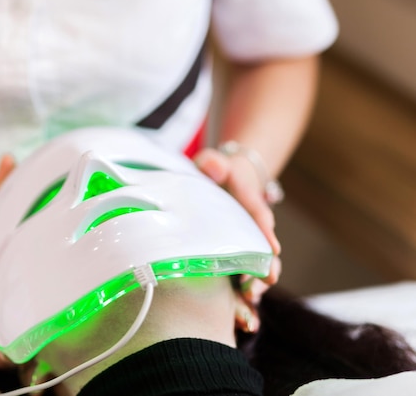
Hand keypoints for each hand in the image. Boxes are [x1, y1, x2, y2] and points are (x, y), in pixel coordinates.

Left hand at [194, 148, 281, 305]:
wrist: (222, 186)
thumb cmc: (215, 175)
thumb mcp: (212, 164)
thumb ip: (213, 163)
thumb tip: (212, 165)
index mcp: (248, 206)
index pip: (258, 217)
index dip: (265, 232)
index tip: (272, 247)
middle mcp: (251, 231)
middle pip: (264, 250)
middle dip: (266, 266)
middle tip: (266, 282)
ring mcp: (245, 250)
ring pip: (256, 271)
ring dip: (255, 287)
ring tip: (251, 302)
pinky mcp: (234, 263)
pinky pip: (240, 283)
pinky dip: (242, 302)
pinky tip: (244, 322)